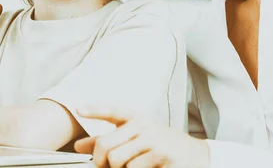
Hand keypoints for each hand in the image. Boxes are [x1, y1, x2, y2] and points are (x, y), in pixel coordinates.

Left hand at [74, 107, 210, 167]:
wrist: (194, 156)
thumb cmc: (161, 147)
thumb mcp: (135, 140)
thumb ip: (108, 141)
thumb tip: (79, 145)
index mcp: (135, 119)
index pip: (112, 111)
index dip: (94, 110)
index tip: (79, 109)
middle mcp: (143, 125)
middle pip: (105, 144)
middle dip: (100, 161)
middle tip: (105, 167)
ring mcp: (152, 138)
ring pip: (117, 160)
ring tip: (133, 166)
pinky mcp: (161, 153)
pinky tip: (148, 167)